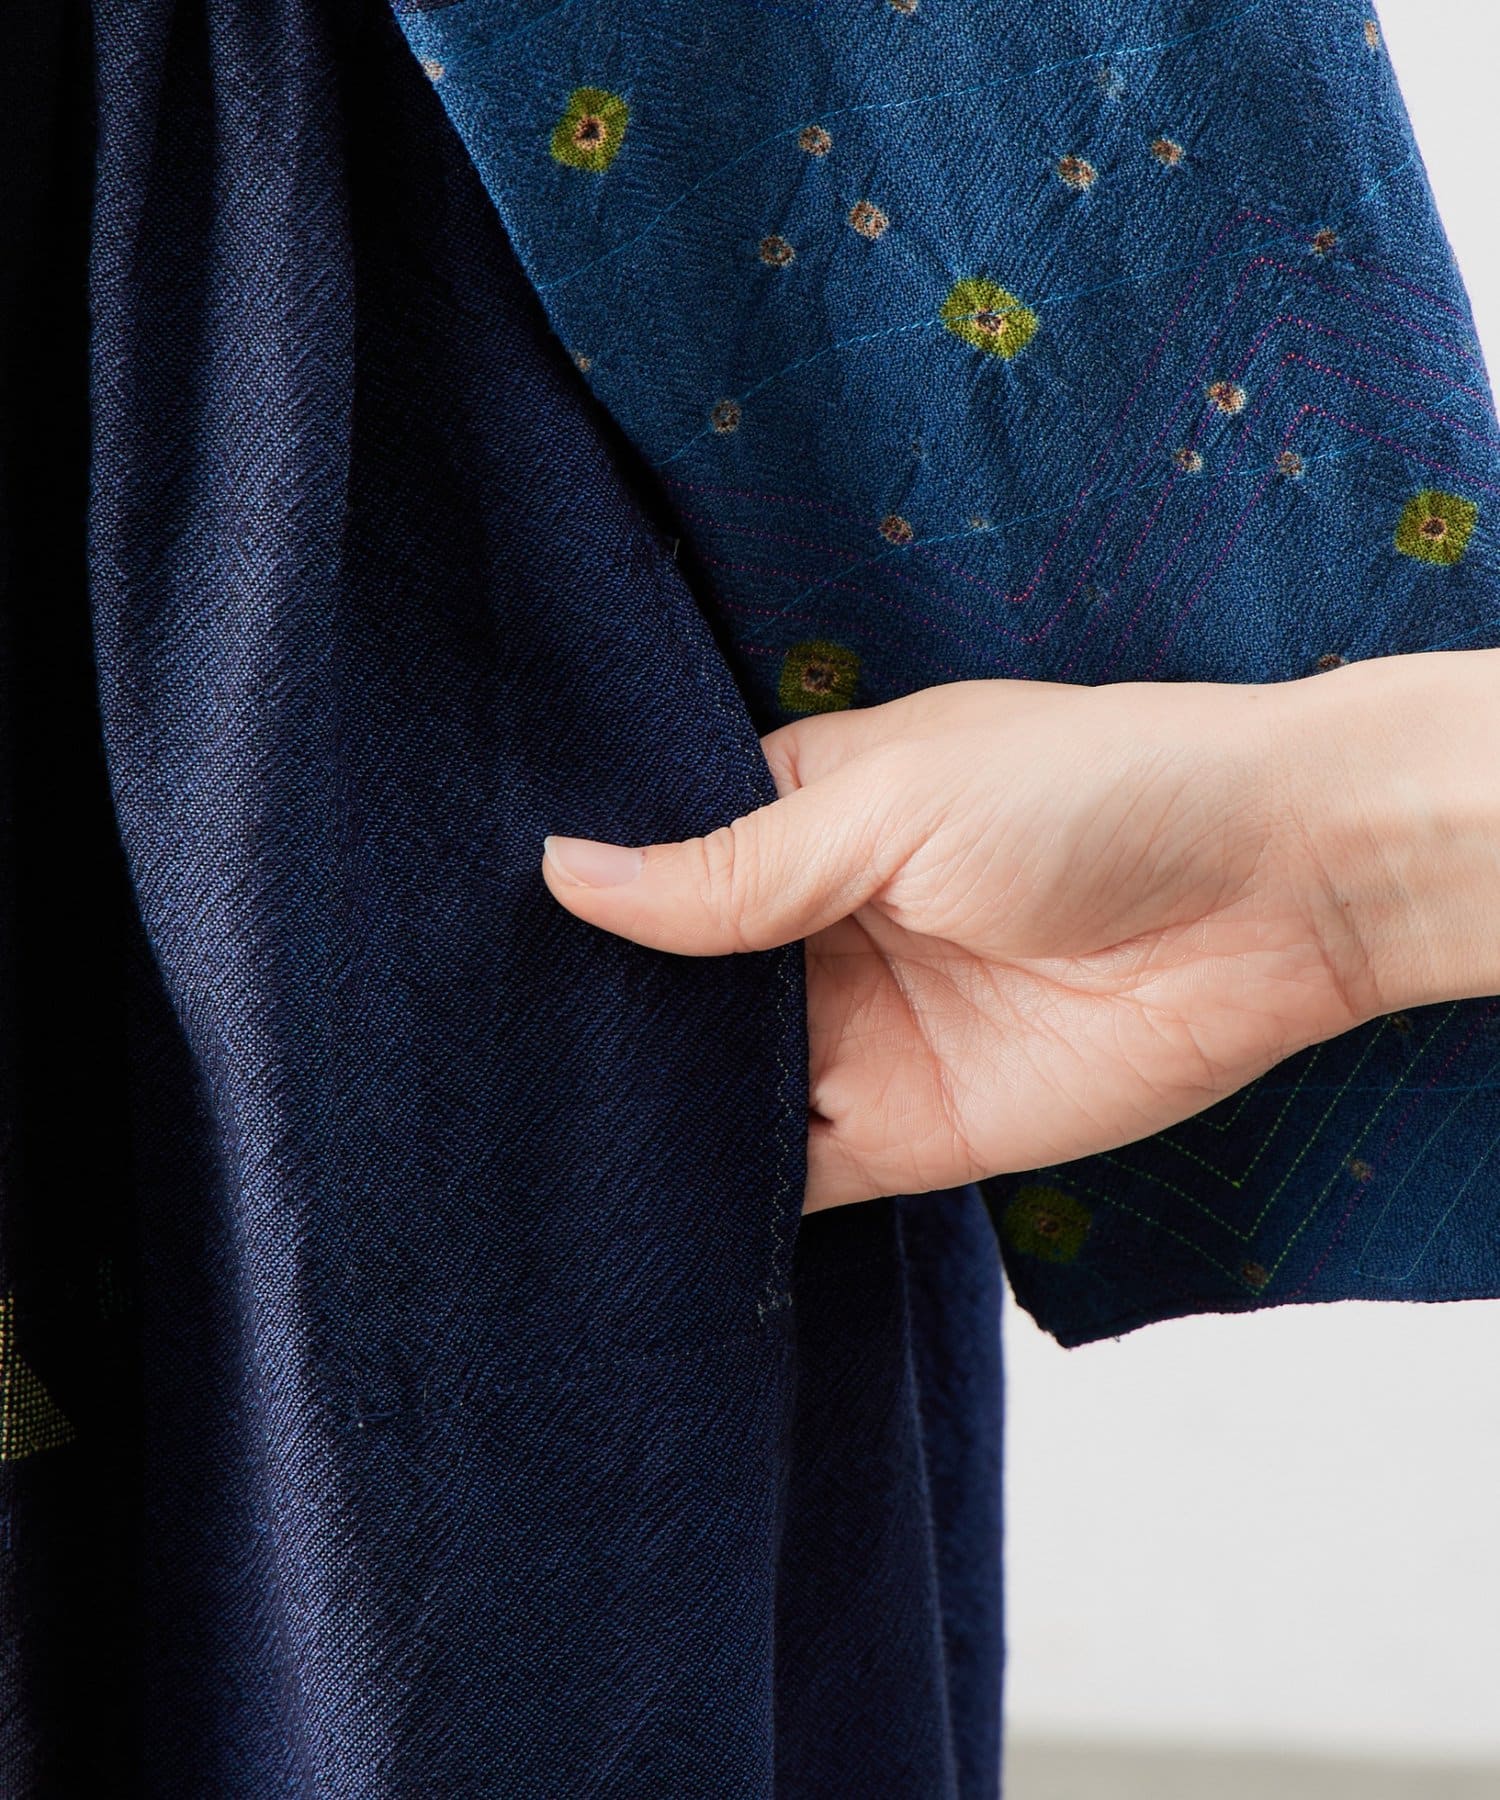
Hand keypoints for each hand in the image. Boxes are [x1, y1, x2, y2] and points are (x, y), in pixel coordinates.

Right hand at [540, 655, 1499, 1210]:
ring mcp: (856, 1035)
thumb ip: (735, 868)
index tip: (459, 932)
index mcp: (803, 815)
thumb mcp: (891, 805)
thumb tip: (564, 872)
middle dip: (596, 1019)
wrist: (1277, 895)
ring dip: (647, 1111)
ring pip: (717, 1087)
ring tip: (514, 1136)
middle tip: (463, 1056)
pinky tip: (636, 1203)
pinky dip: (724, 1192)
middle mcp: (815, 929)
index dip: (580, 899)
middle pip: (674, 987)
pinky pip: (791, 1172)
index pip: (660, 860)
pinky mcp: (906, 1134)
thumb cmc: (1094, 788)